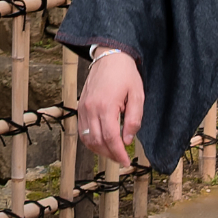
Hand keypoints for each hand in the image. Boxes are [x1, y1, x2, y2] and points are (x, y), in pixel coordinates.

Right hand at [77, 46, 145, 161]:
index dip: (118, 153)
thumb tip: (127, 140)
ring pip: (87, 138)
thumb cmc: (125, 74)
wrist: (109, 55)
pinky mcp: (80, 106)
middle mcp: (91, 109)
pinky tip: (101, 143)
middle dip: (109, 154)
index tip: (125, 161)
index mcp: (106, 106)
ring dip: (99, 150)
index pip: (110, 138)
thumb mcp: (137, 95)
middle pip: (97, 141)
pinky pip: (82, 130)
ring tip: (112, 153)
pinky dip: (90, 141)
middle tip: (121, 159)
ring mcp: (83, 108)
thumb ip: (133, 119)